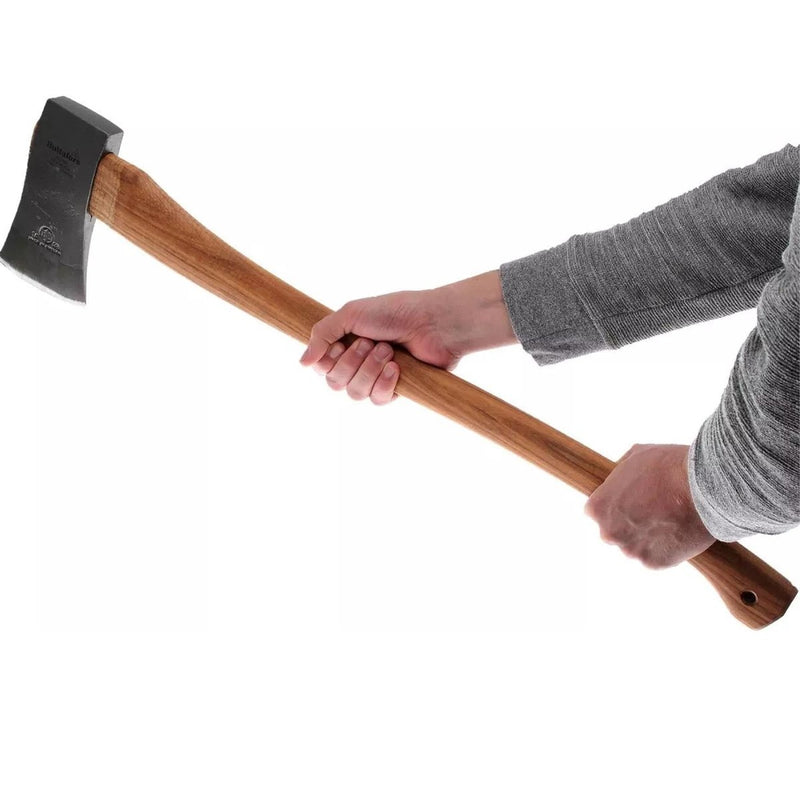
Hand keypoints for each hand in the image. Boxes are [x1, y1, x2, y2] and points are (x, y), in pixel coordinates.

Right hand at [299, 271, 514, 402]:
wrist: (433, 323)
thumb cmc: (396, 312)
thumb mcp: (351, 314)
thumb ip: (322, 335)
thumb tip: (302, 363)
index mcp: (345, 343)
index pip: (321, 367)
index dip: (329, 359)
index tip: (343, 342)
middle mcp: (358, 363)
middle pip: (335, 382)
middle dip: (352, 361)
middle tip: (372, 341)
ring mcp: (376, 378)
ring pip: (354, 393)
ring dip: (369, 370)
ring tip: (388, 351)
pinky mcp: (395, 390)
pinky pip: (377, 400)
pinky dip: (385, 383)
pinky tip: (396, 368)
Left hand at [584, 444, 714, 568]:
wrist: (705, 486)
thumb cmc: (669, 466)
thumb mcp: (636, 455)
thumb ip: (621, 471)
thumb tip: (620, 476)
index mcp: (598, 507)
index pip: (599, 511)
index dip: (617, 504)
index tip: (633, 500)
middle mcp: (608, 532)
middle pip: (614, 531)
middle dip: (629, 524)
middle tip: (653, 511)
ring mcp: (631, 550)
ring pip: (635, 546)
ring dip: (648, 538)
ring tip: (670, 520)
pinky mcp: (655, 563)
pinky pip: (656, 557)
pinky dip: (666, 549)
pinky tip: (678, 531)